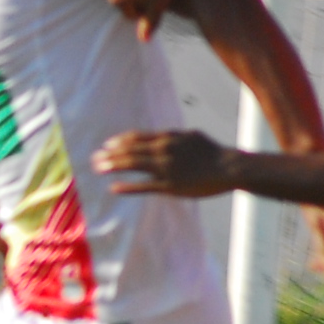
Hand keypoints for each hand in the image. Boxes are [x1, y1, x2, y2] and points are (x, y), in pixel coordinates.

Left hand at [91, 129, 238, 196]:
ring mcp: (165, 168)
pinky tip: (114, 187)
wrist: (228, 167)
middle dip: (110, 154)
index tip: (107, 144)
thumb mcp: (191, 136)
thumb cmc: (212, 152)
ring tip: (98, 169)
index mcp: (167, 137)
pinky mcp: (169, 185)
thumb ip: (174, 137)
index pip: (136, 138)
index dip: (119, 141)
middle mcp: (162, 150)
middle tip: (95, 158)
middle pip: (129, 150)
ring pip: (132, 165)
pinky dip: (127, 187)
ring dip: (113, 166)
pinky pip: (144, 186)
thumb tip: (163, 136)